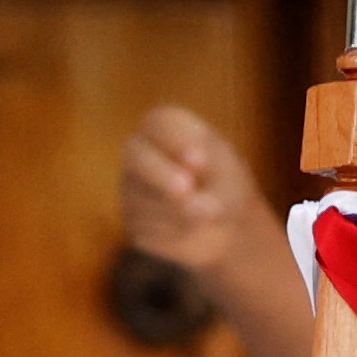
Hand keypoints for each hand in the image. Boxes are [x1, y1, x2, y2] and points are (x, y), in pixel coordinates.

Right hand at [122, 106, 270, 272]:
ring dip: (187, 210)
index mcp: (162, 127)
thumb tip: (186, 197)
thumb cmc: (224, 183)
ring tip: (211, 211)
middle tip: (187, 189)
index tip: (201, 159)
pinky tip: (194, 228)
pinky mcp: (133, 222)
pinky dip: (183, 232)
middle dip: (161, 173)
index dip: (177, 142)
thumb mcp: (227, 174)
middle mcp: (138, 153)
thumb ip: (210, 180)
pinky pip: (152, 228)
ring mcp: (129, 188)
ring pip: (148, 200)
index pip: (160, 124)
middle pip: (136, 156)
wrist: (221, 222)